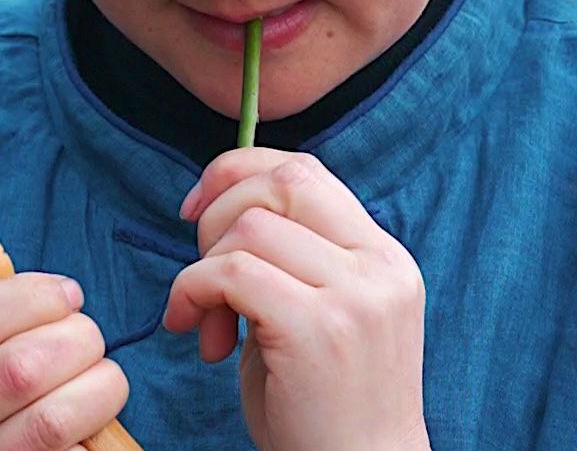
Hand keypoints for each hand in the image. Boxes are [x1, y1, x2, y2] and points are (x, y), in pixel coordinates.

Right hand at [0, 273, 128, 450]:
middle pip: (20, 369)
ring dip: (96, 389)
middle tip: (88, 339)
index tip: (67, 293)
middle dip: (76, 340)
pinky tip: (84, 429)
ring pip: (50, 421)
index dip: (36, 298)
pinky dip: (87, 440)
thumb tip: (49, 297)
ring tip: (102, 379)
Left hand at [164, 148, 429, 450]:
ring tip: (208, 325)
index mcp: (382, 256)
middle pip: (279, 182)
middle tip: (201, 275)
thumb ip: (288, 257)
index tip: (197, 206)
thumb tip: (218, 202)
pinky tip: (197, 331)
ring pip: (248, 227)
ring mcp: (356, 296)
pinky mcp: (320, 330)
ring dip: (202, 268)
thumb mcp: (319, 314)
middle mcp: (379, 266)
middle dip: (217, 214)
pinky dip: (194, 292)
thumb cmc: (323, 406)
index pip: (306, 170)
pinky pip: (231, 275)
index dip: (240, 172)